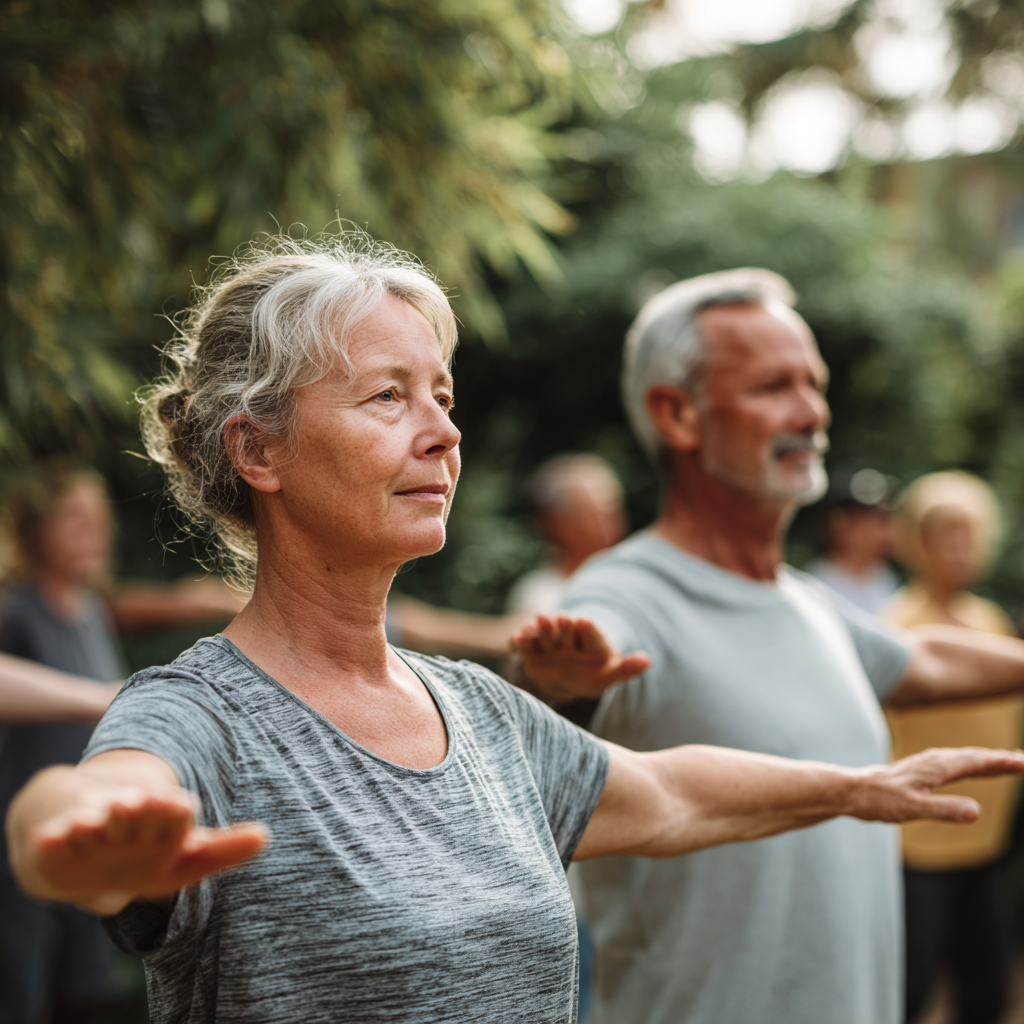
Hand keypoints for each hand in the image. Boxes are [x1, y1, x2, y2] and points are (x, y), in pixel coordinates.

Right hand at [16, 783, 266, 915]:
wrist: (85, 850)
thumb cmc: (145, 854)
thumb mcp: (183, 859)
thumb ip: (222, 851)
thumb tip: (266, 836)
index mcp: (161, 820)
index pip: (174, 813)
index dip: (174, 811)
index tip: (179, 806)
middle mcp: (127, 818)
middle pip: (134, 812)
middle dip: (137, 810)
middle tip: (134, 804)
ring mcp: (91, 828)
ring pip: (96, 821)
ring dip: (97, 820)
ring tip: (97, 819)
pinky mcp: (57, 842)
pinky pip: (53, 840)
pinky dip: (52, 838)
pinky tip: (52, 838)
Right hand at [511, 614, 650, 701]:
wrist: (566, 681)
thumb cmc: (594, 676)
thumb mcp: (610, 675)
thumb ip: (626, 669)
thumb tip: (647, 661)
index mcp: (591, 639)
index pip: (590, 631)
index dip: (587, 628)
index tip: (583, 622)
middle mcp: (570, 637)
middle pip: (566, 629)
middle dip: (562, 624)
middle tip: (560, 618)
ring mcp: (550, 643)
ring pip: (546, 633)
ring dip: (541, 628)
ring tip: (535, 625)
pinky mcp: (533, 652)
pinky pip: (527, 646)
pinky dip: (522, 643)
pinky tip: (516, 641)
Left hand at [850, 747, 1023, 823]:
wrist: (857, 791)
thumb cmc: (882, 800)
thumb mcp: (914, 809)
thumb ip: (945, 810)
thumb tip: (976, 811)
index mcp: (939, 766)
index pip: (979, 762)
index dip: (1004, 762)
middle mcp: (937, 760)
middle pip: (977, 757)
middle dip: (1003, 758)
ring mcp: (930, 764)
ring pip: (968, 759)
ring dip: (991, 760)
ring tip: (1011, 762)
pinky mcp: (925, 770)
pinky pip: (958, 764)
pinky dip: (975, 764)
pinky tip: (978, 768)